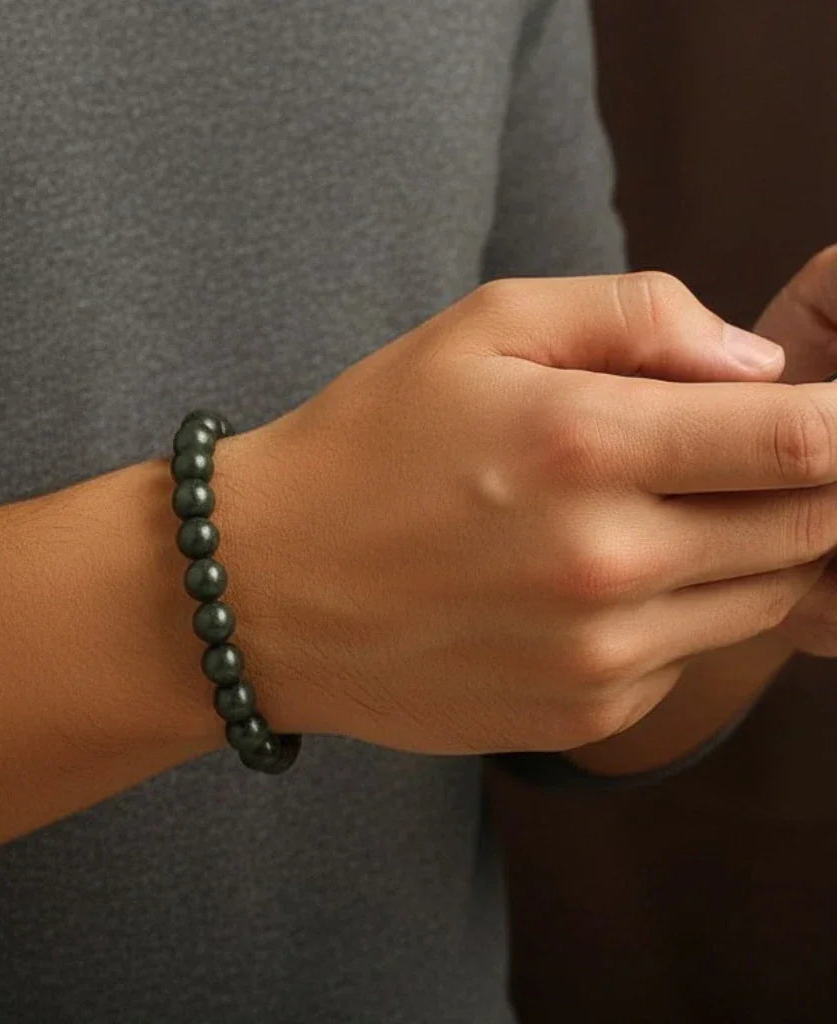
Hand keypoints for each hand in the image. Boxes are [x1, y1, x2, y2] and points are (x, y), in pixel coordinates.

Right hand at [216, 273, 836, 754]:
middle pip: (810, 529)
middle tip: (742, 454)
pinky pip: (688, 659)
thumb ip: (635, 315)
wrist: (266, 587)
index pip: (806, 440)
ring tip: (653, 511)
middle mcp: (605, 565)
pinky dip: (676, 614)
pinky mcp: (583, 715)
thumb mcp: (480, 328)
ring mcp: (598, 656)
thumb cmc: (367, 445)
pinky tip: (591, 585)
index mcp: (583, 445)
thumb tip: (757, 368)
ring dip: (745, 548)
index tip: (833, 411)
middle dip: (811, 484)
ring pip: (763, 600)